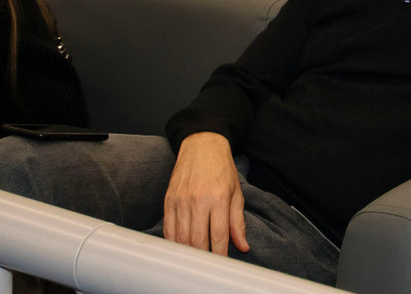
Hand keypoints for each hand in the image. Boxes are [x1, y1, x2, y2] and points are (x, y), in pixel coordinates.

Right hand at [165, 133, 247, 255]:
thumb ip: (237, 222)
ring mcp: (181, 201)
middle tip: (208, 266)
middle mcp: (198, 200)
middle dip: (203, 258)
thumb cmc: (222, 169)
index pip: (218, 235)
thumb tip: (243, 246)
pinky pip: (168, 228)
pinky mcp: (169, 200)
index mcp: (219, 198)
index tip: (222, 265)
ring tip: (195, 260)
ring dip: (188, 252)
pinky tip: (180, 249)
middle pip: (198, 240)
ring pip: (181, 237)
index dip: (220, 255)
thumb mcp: (236, 193)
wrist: (202, 145)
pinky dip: (174, 242)